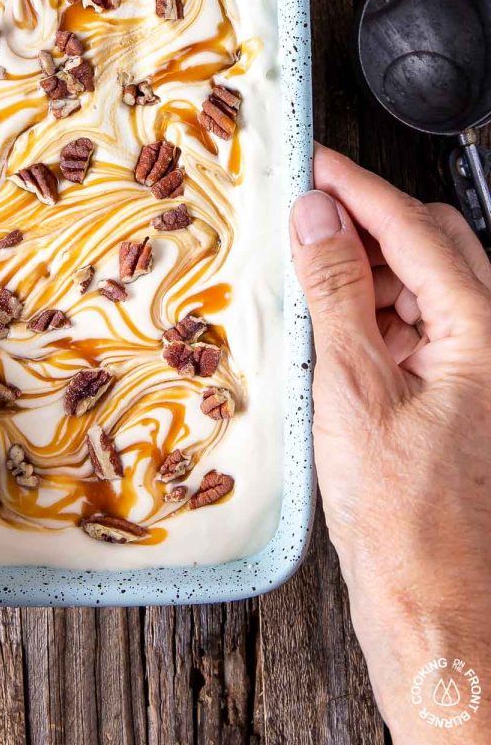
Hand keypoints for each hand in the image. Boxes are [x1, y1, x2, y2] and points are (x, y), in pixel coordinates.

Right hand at [291, 146, 490, 741]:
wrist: (441, 616)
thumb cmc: (407, 524)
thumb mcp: (355, 393)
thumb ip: (337, 294)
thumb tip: (318, 218)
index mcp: (487, 331)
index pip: (416, 227)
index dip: (357, 187)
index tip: (312, 161)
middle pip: (435, 245)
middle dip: (368, 223)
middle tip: (305, 215)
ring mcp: (483, 371)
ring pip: (429, 287)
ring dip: (370, 272)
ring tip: (309, 276)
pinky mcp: (464, 399)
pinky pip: (424, 331)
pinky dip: (377, 317)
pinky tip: (336, 329)